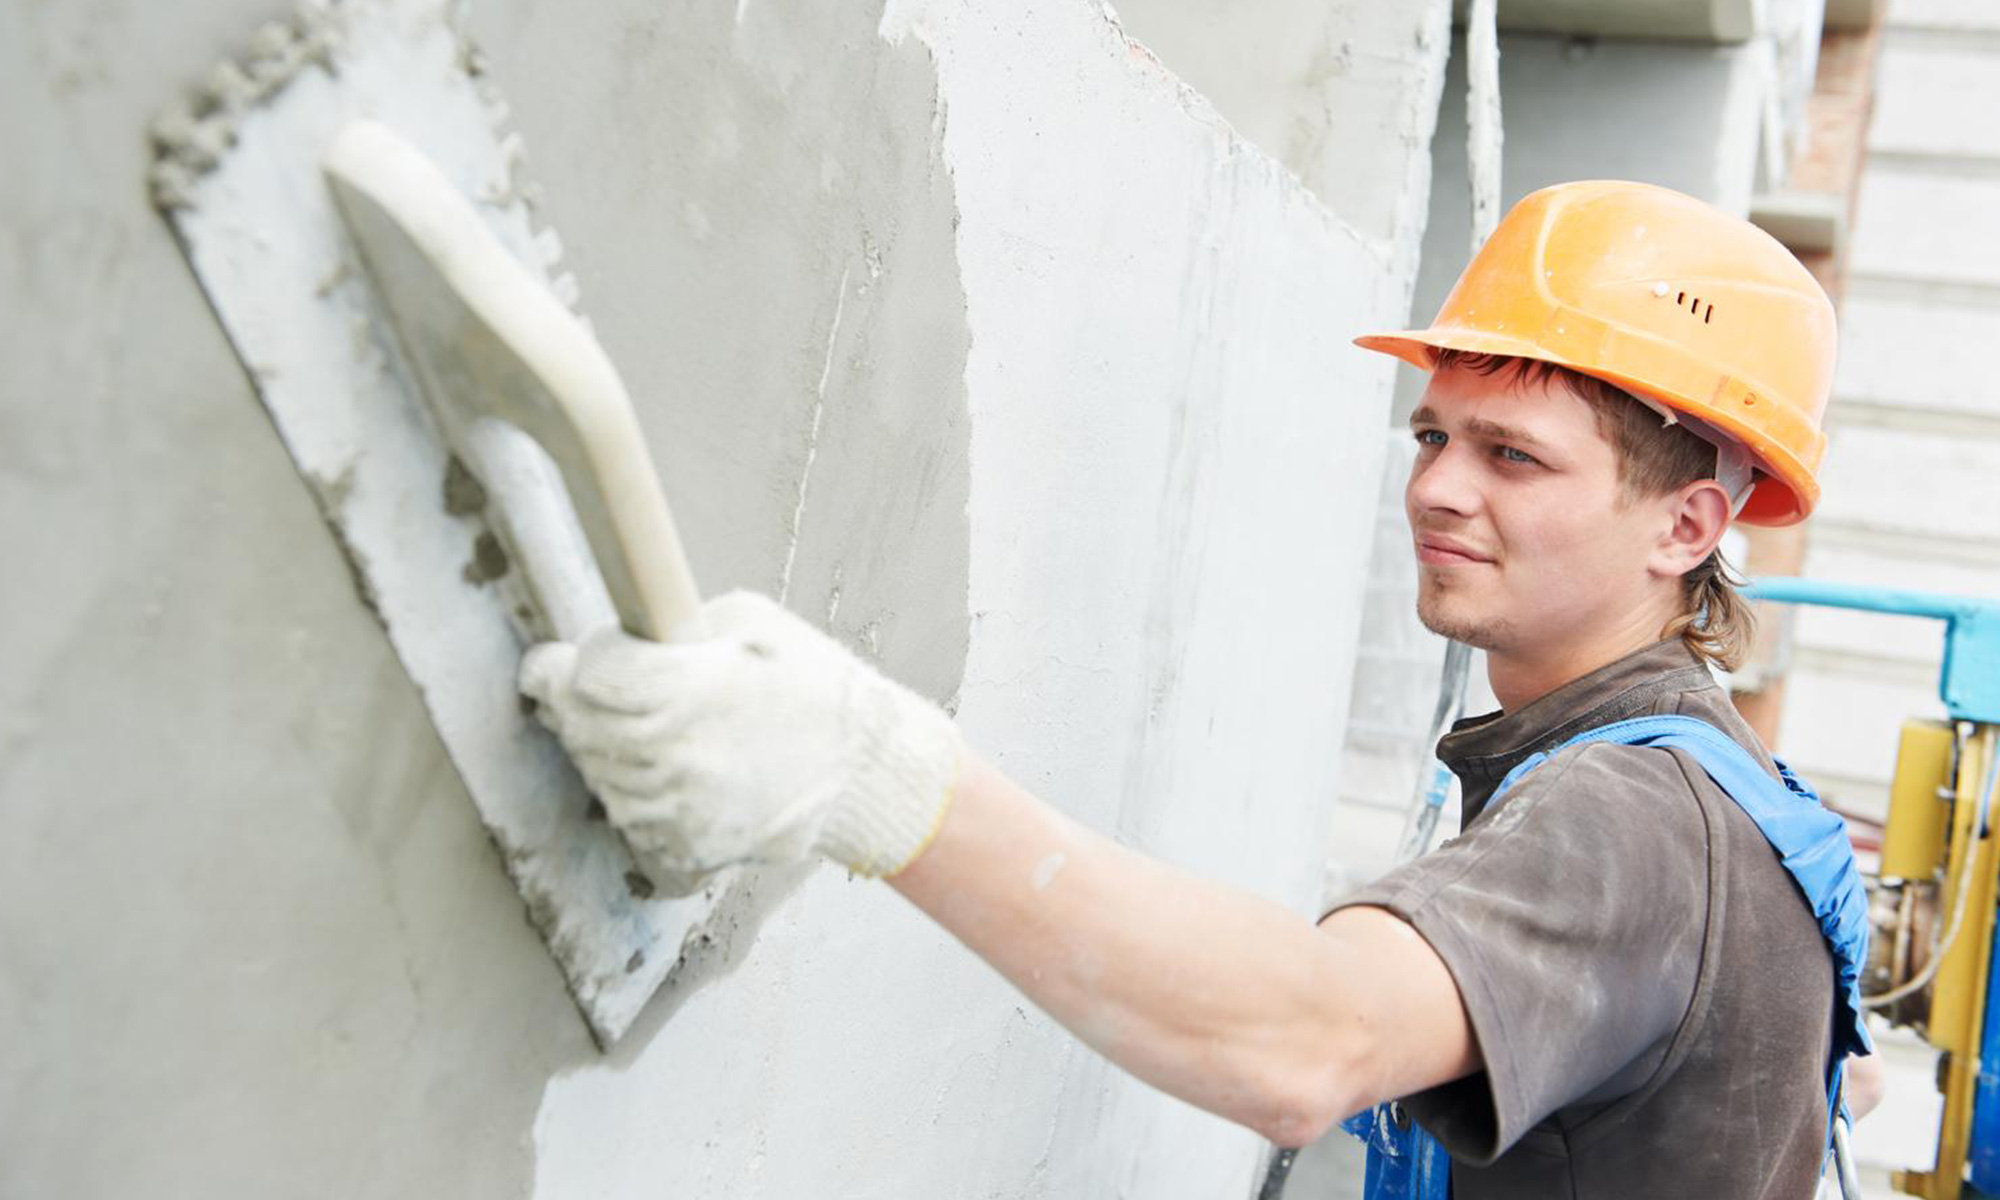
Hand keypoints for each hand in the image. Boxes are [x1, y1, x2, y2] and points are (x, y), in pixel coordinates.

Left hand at [518, 590, 961, 892]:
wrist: (866, 771)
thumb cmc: (814, 688)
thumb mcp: (750, 623)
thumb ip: (673, 627)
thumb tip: (615, 638)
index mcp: (688, 691)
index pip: (583, 678)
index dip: (563, 664)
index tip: (560, 660)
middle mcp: (675, 757)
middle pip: (576, 728)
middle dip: (577, 703)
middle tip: (601, 689)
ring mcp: (677, 811)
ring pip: (596, 776)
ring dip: (605, 750)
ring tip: (651, 729)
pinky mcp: (686, 848)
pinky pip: (628, 819)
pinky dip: (636, 794)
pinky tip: (671, 772)